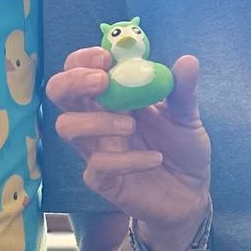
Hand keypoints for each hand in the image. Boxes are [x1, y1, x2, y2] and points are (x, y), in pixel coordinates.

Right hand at [45, 46, 210, 248]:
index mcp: (112, 97)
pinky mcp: (102, 179)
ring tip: (131, 125)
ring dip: (96, 121)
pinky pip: (98, 165)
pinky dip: (127, 160)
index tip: (107, 58)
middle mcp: (96, 119)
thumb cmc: (181, 148)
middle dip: (73, 81)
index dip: (83, 59)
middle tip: (102, 81)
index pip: (79, 68)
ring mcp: (95, 149)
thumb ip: (183, 90)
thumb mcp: (187, 115)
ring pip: (67, 128)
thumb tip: (188, 61)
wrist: (190, 192)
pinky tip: (155, 159)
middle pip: (59, 93)